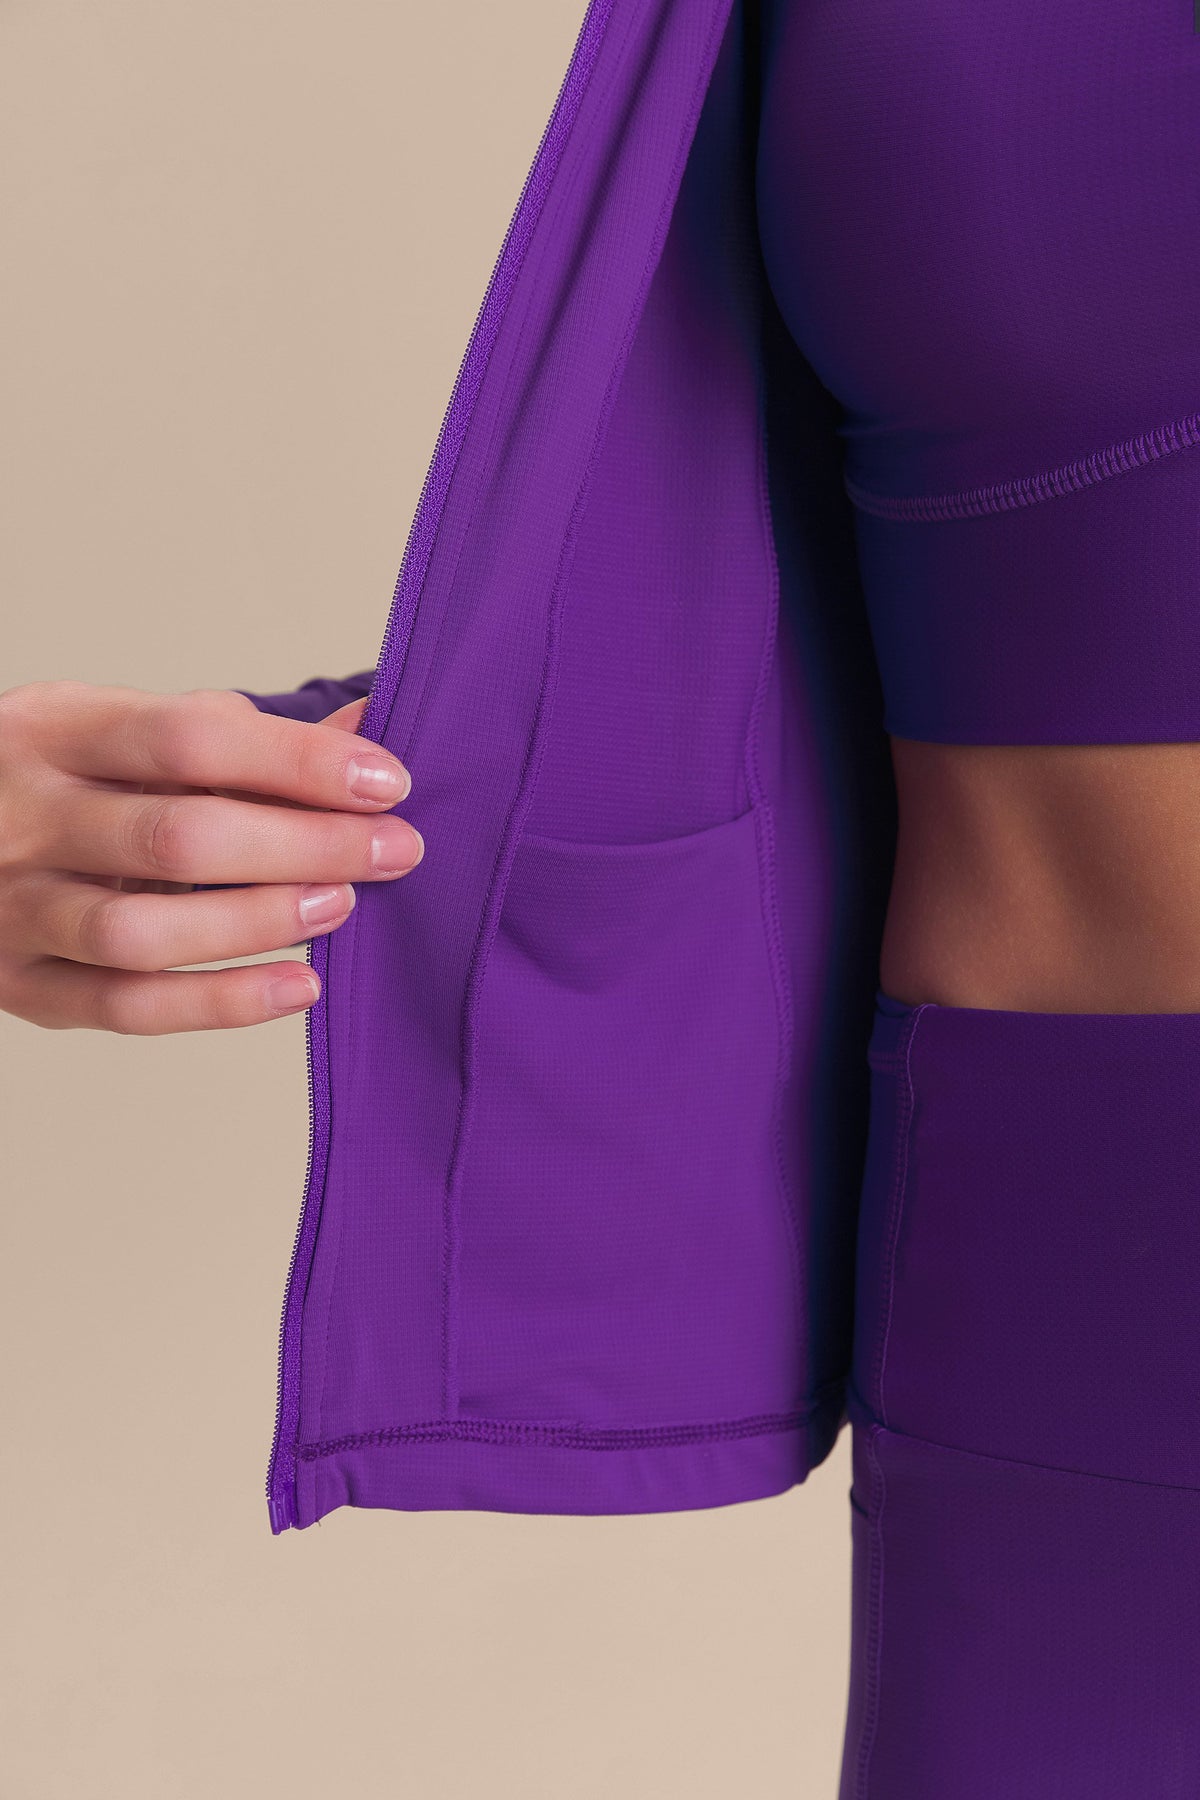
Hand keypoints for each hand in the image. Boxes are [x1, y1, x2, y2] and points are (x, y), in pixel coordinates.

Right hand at [0, 680, 422, 1033]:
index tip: (384, 781)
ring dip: (260, 922)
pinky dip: (221, 1002)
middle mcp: (24, 817)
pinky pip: (127, 1006)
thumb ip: (241, 737)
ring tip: (341, 907)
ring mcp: (14, 907)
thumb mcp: (127, 730)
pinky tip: (298, 985)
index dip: (297, 761)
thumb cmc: (65, 780)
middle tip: (393, 850)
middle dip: (305, 845)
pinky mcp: (22, 984)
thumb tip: (372, 723)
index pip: (189, 737)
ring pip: (144, 932)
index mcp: (54, 730)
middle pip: (178, 837)